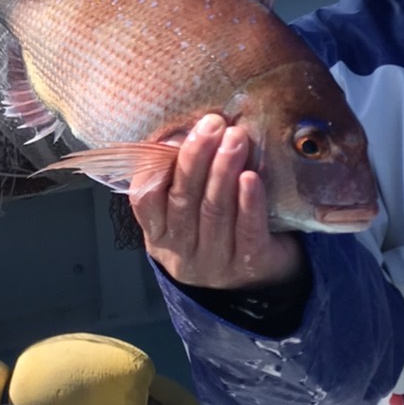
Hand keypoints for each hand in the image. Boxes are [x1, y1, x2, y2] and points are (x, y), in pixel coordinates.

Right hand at [130, 113, 304, 289]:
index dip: (158, 166)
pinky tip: (251, 178)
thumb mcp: (189, 210)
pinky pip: (247, 231)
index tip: (178, 133)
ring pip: (214, 211)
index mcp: (158, 233)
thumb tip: (186, 128)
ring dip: (223, 170)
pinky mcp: (248, 265)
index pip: (144, 199)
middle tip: (213, 124)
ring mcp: (214, 262)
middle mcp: (180, 251)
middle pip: (183, 199)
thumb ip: (181, 178)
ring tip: (235, 138)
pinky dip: (249, 203)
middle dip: (197, 157)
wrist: (258, 280)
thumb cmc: (220, 229)